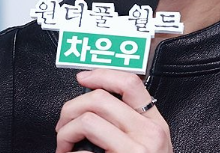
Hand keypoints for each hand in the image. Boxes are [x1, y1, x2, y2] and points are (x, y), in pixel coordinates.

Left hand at [55, 69, 172, 152]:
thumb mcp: (150, 146)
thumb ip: (131, 124)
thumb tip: (95, 101)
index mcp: (155, 125)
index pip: (131, 83)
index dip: (102, 74)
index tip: (82, 78)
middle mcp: (149, 135)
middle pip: (100, 99)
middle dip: (70, 109)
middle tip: (64, 126)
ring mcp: (135, 152)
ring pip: (87, 120)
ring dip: (65, 133)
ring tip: (65, 147)